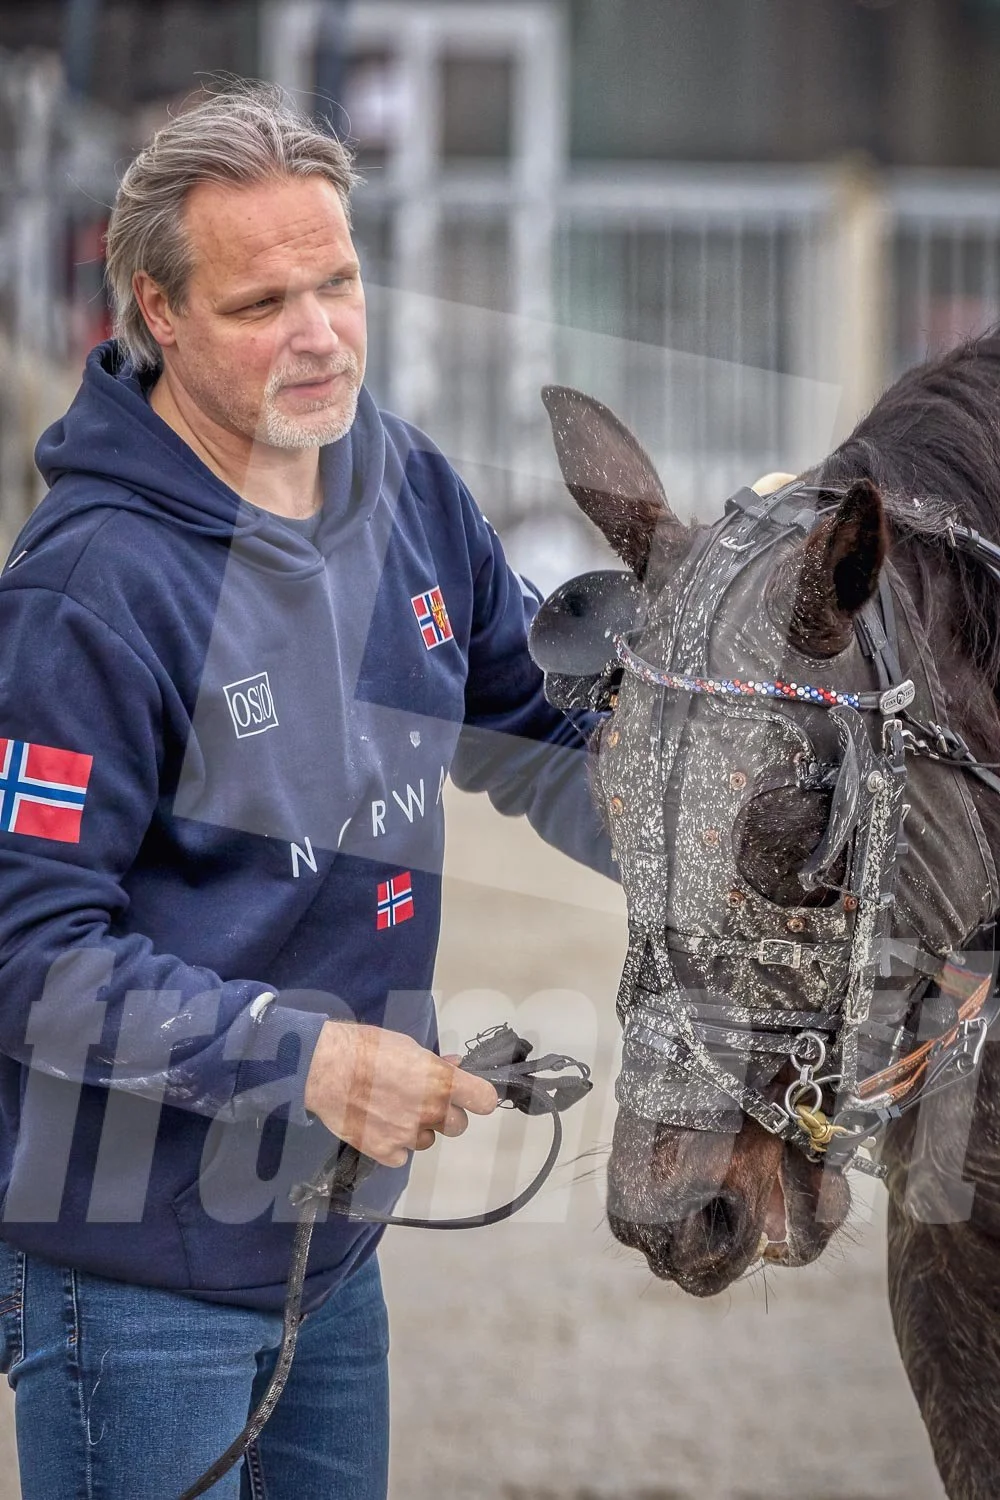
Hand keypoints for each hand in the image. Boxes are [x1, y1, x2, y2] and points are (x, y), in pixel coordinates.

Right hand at [303, 1022, 497, 1167]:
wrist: (328, 1068)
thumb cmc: (369, 1048)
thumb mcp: (409, 1047)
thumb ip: (435, 1065)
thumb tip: (455, 1068)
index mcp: (442, 1082)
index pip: (485, 1101)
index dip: (479, 1098)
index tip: (469, 1096)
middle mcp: (431, 1112)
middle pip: (458, 1126)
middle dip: (445, 1115)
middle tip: (422, 1102)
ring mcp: (408, 1135)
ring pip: (427, 1141)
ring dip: (416, 1130)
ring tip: (391, 1111)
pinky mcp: (385, 1152)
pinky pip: (401, 1155)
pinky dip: (393, 1145)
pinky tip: (378, 1126)